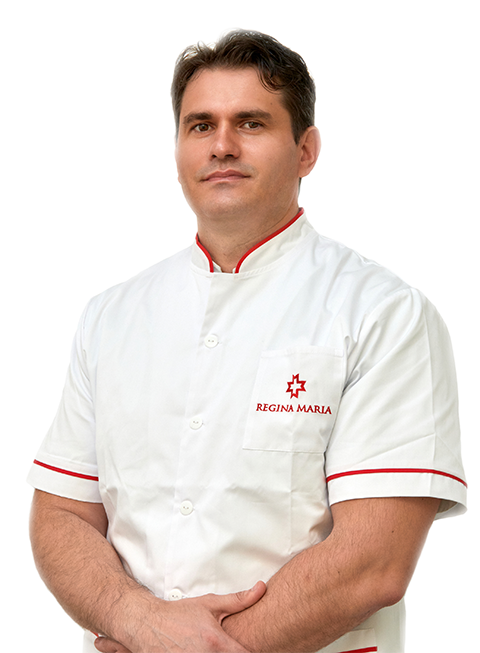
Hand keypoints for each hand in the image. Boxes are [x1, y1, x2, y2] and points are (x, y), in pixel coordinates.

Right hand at [94, 581, 265, 652]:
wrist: (147, 624)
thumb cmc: (179, 614)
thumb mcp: (209, 603)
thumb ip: (238, 600)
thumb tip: (262, 588)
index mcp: (216, 643)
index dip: (253, 652)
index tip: (255, 647)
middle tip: (231, 646)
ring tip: (214, 649)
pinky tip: (202, 651)